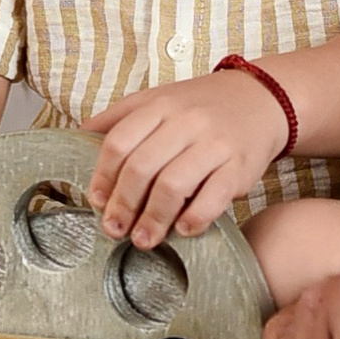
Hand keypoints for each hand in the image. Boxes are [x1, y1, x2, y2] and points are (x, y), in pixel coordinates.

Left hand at [85, 71, 289, 249]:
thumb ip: (119, 117)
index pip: (119, 143)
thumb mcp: (158, 99)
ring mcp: (215, 143)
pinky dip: (195, 218)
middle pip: (142, 167)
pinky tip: (184, 230)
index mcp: (160, 105)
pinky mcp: (240, 165)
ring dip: (154, 219)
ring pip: (174, 185)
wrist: (262, 99)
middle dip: (123, 205)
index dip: (103, 177)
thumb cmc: (202, 106)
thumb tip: (76, 136)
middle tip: (114, 230)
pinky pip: (214, 196)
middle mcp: (186, 121)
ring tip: (144, 239)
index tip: (98, 202)